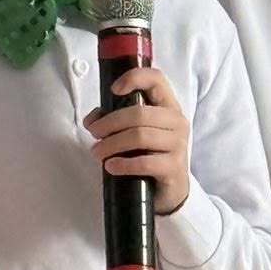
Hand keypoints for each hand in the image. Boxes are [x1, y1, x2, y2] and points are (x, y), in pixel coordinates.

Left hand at [84, 69, 189, 215]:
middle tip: (94, 134)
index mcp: (168, 107)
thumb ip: (113, 120)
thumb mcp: (133, 133)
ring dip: (112, 144)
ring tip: (98, 152)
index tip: (113, 90)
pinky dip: (123, 164)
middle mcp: (177, 122)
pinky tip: (111, 167)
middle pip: (139, 113)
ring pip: (140, 136)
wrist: (169, 191)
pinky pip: (145, 162)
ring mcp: (178, 145)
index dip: (134, 78)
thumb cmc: (150, 156)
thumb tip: (92, 119)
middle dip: (110, 123)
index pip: (156, 79)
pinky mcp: (174, 167)